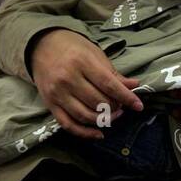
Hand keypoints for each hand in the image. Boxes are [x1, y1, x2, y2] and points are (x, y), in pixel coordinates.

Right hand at [28, 29, 142, 139]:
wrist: (41, 47)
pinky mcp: (50, 105)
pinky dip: (85, 133)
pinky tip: (99, 133)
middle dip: (115, 108)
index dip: (125, 97)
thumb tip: (133, 85)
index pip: (108, 84)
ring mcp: (57, 94)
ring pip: (85, 116)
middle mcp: (67, 78)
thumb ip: (113, 73)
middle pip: (98, 102)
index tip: (138, 105)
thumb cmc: (73, 48)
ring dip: (104, 120)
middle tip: (121, 106)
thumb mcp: (95, 54)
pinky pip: (68, 125)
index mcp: (82, 62)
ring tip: (113, 115)